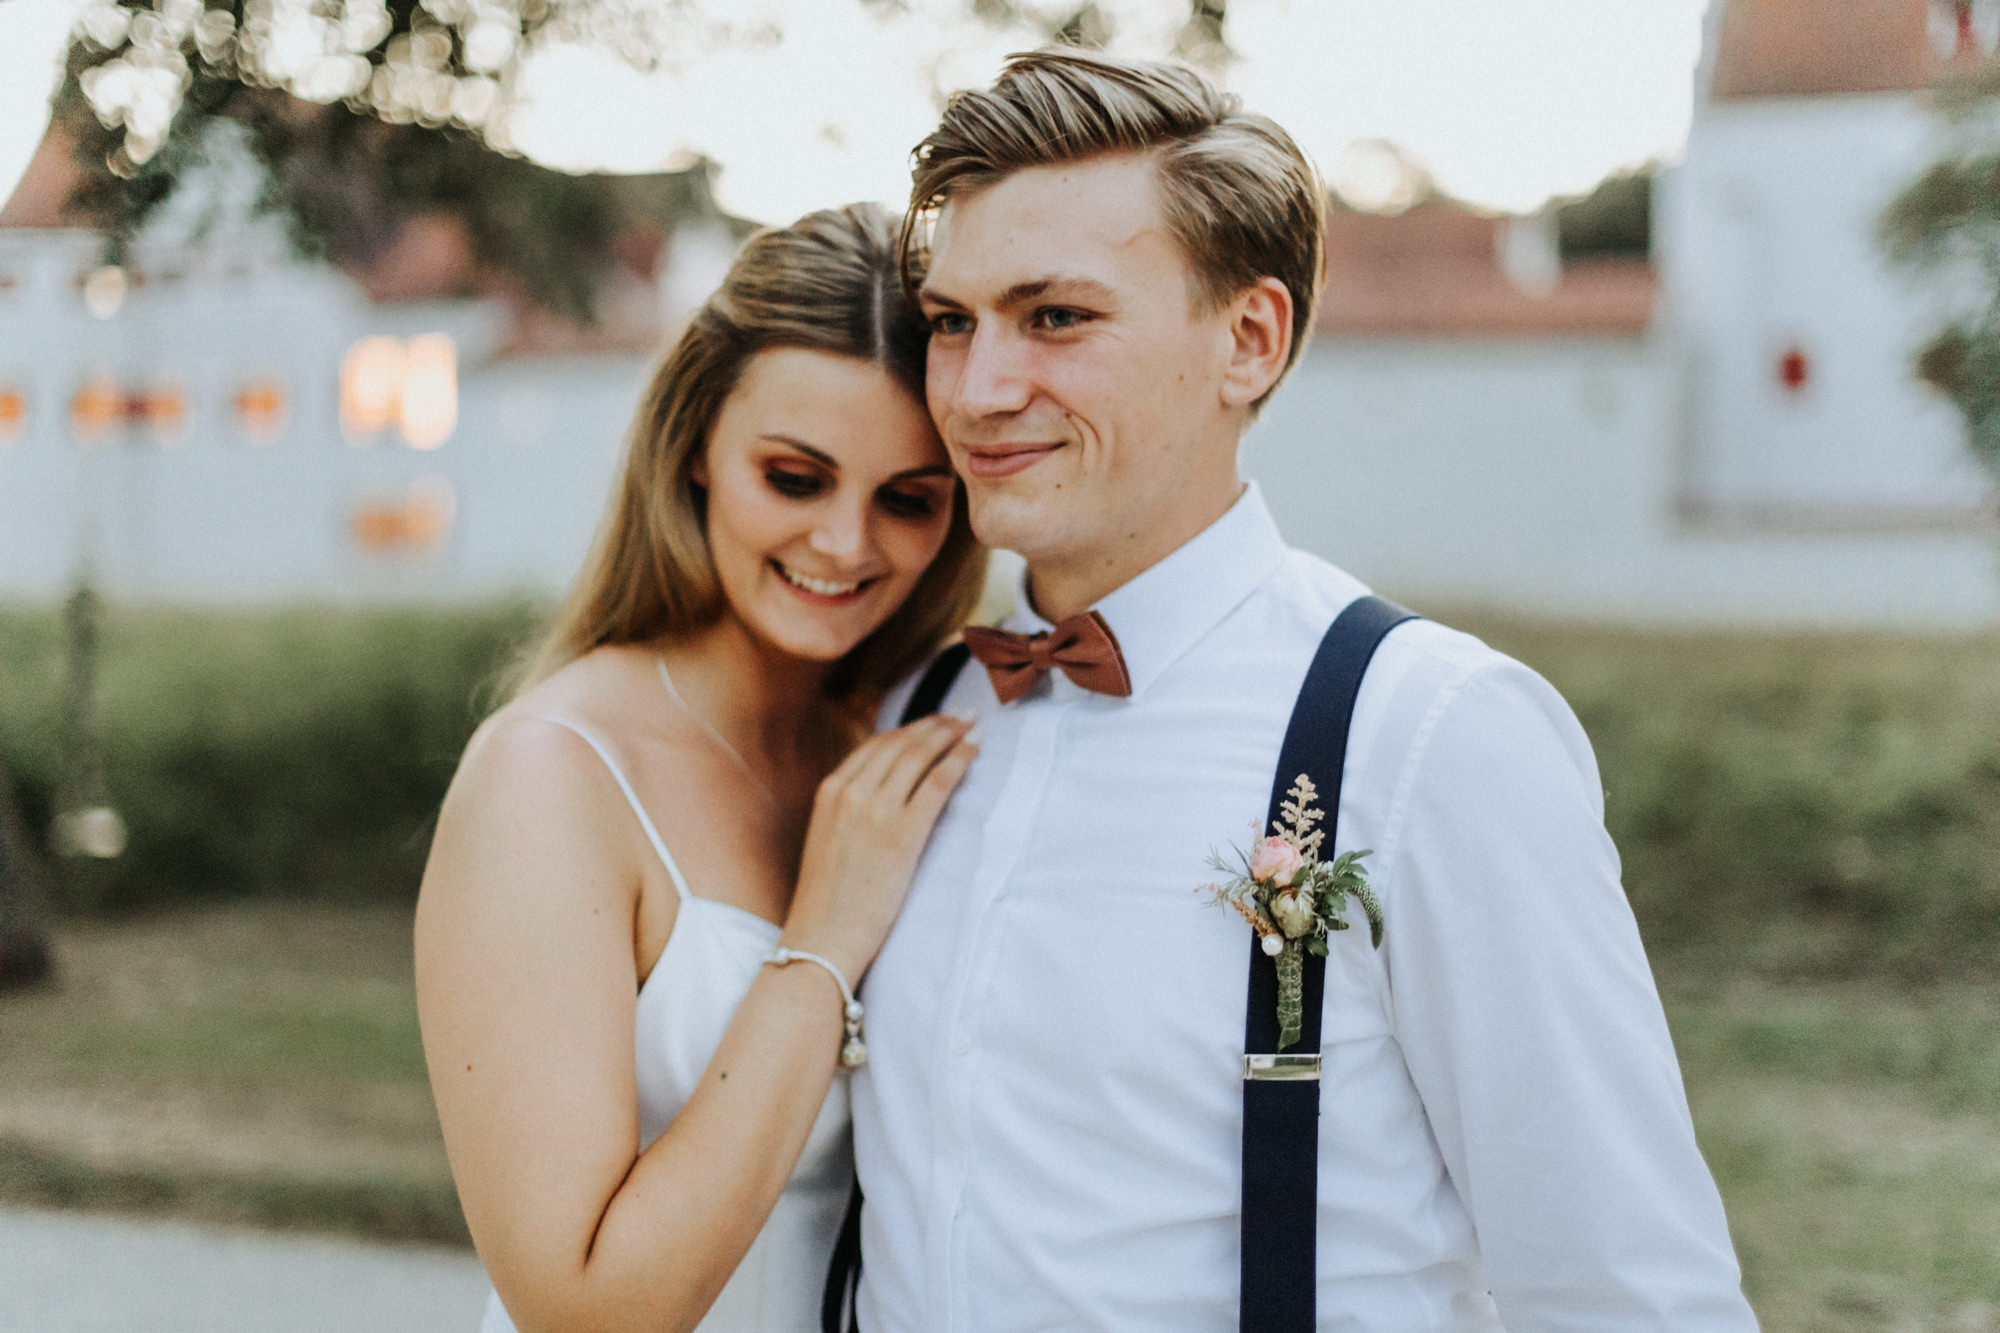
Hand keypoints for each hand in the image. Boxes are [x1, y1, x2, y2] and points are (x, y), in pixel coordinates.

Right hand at [781, 714, 978, 977]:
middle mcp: (850, 792)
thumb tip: (883, 793)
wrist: (822, 937)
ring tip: (972, 728)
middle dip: (935, 724)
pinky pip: (936, 784)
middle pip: (900, 742)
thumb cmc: (828, 899)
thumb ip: (849, 810)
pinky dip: (959, 761)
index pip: (876, 744)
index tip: (933, 722)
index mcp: (829, 791)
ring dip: (950, 735)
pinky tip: (975, 753)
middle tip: (961, 716)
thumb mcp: (828, 840)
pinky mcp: (902, 834)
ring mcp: (876, 811)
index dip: (909, 729)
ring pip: (920, 756)